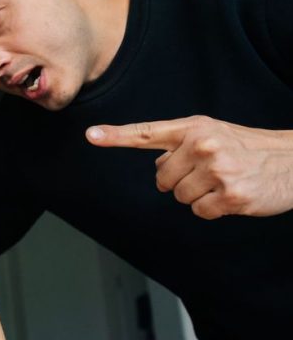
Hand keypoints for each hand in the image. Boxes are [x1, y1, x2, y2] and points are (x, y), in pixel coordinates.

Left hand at [87, 116, 292, 218]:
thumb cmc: (249, 148)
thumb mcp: (214, 133)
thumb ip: (180, 145)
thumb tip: (158, 166)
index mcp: (195, 128)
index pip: (147, 133)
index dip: (115, 136)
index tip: (90, 135)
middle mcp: (203, 145)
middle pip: (161, 179)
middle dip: (180, 181)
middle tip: (212, 171)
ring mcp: (217, 170)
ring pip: (179, 197)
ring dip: (198, 196)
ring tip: (225, 181)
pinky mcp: (230, 196)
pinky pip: (199, 211)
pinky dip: (212, 209)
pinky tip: (232, 195)